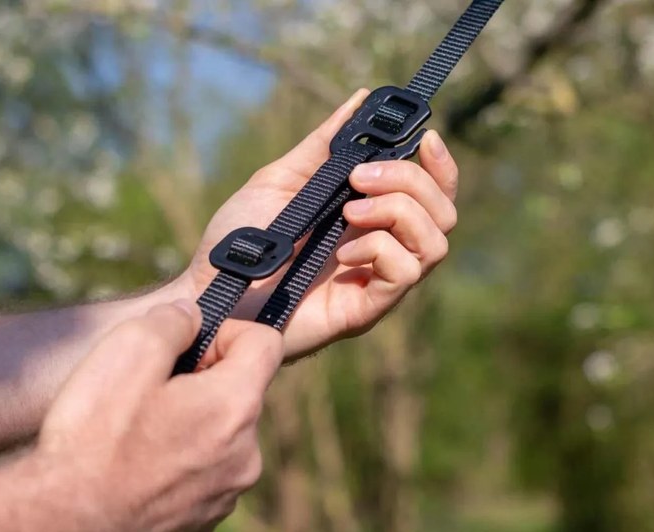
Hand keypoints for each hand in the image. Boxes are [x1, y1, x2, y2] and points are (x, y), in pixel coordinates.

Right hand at [28, 301, 281, 531]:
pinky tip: (129, 471)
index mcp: (236, 407)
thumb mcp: (126, 350)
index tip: (186, 344)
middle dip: (203, 381)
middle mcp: (246, 457)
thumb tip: (191, 318)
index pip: (265, 343)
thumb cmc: (93, 440)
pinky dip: (175, 467)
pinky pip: (199, 480)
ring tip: (131, 434)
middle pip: (241, 395)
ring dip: (188, 426)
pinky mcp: (199, 528)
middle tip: (145, 390)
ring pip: (219, 440)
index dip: (226, 331)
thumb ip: (172, 321)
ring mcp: (224, 498)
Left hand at [178, 89, 459, 360]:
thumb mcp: (281, 179)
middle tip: (360, 178)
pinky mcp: (365, 310)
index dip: (441, 167)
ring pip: (435, 244)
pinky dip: (380, 249)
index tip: (426, 138)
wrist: (210, 289)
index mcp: (369, 218)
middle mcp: (382, 249)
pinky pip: (405, 274)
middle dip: (410, 181)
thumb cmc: (240, 239)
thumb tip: (362, 99)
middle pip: (443, 213)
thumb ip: (324, 145)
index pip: (433, 194)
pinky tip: (343, 250)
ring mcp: (376, 281)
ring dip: (398, 212)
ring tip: (349, 211)